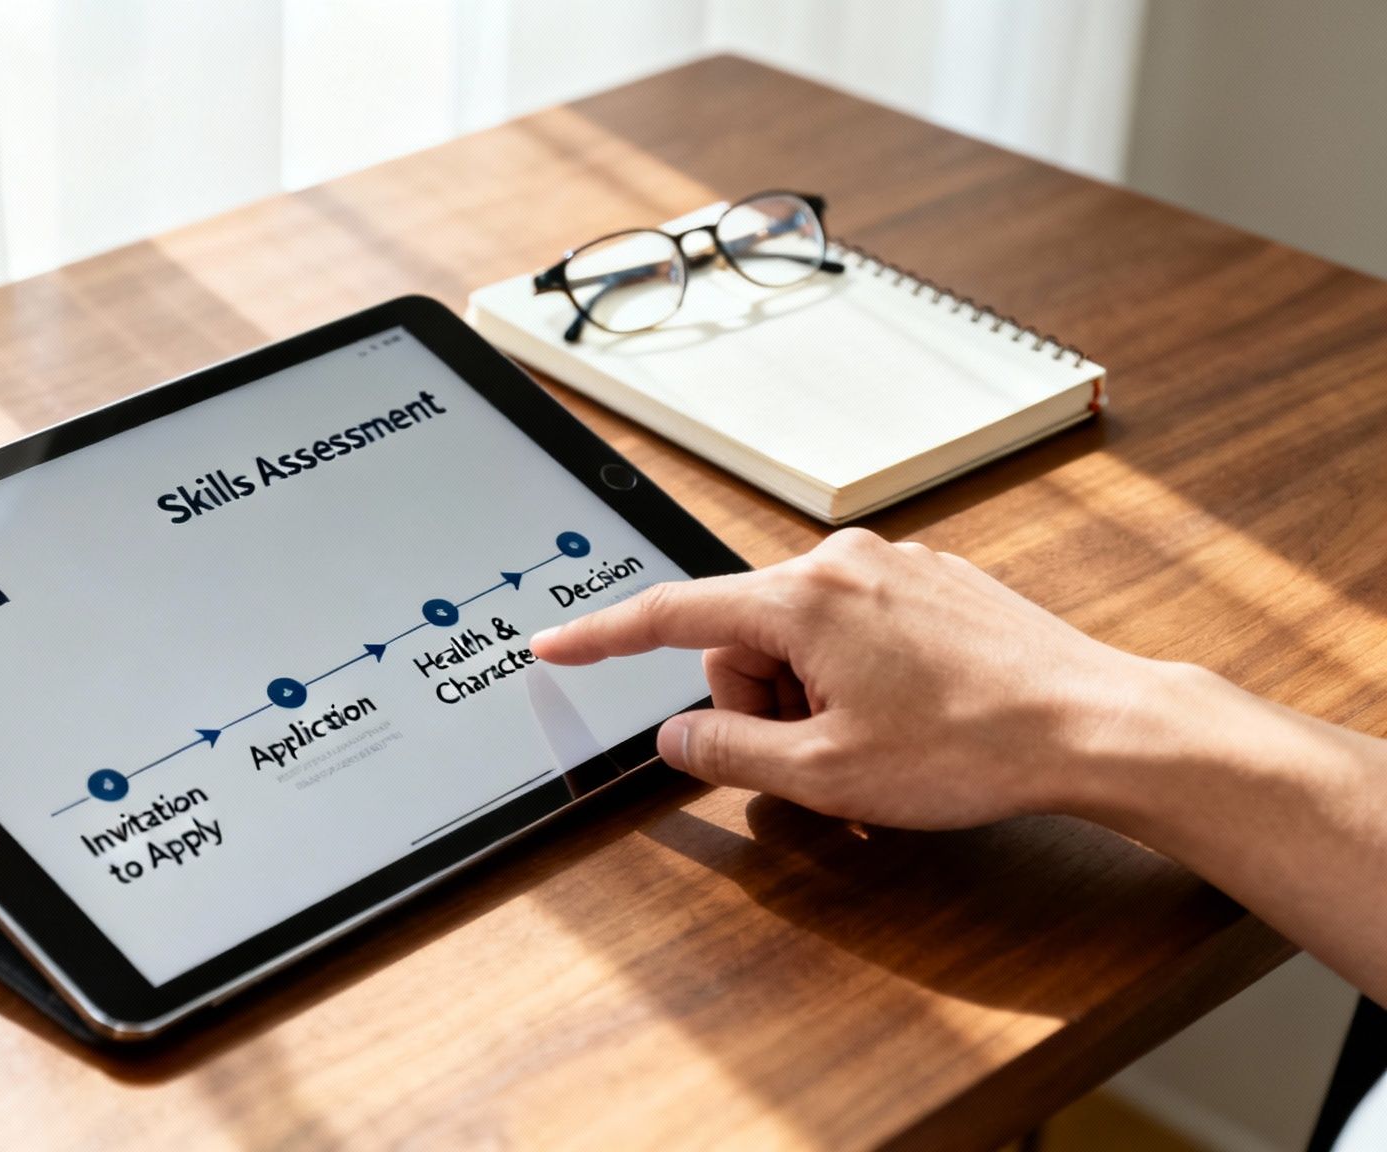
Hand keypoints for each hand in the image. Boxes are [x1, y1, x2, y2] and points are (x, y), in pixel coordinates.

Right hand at [530, 528, 1159, 828]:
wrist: (1095, 724)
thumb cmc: (974, 746)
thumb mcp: (827, 774)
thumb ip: (729, 753)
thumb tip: (675, 738)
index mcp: (802, 599)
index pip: (670, 613)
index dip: (602, 639)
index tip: (553, 645)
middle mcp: (842, 562)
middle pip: (742, 634)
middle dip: (757, 700)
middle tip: (811, 758)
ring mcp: (894, 565)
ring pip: (800, 633)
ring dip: (810, 693)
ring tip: (871, 745)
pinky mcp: (933, 581)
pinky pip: (854, 625)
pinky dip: (853, 675)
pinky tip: (905, 718)